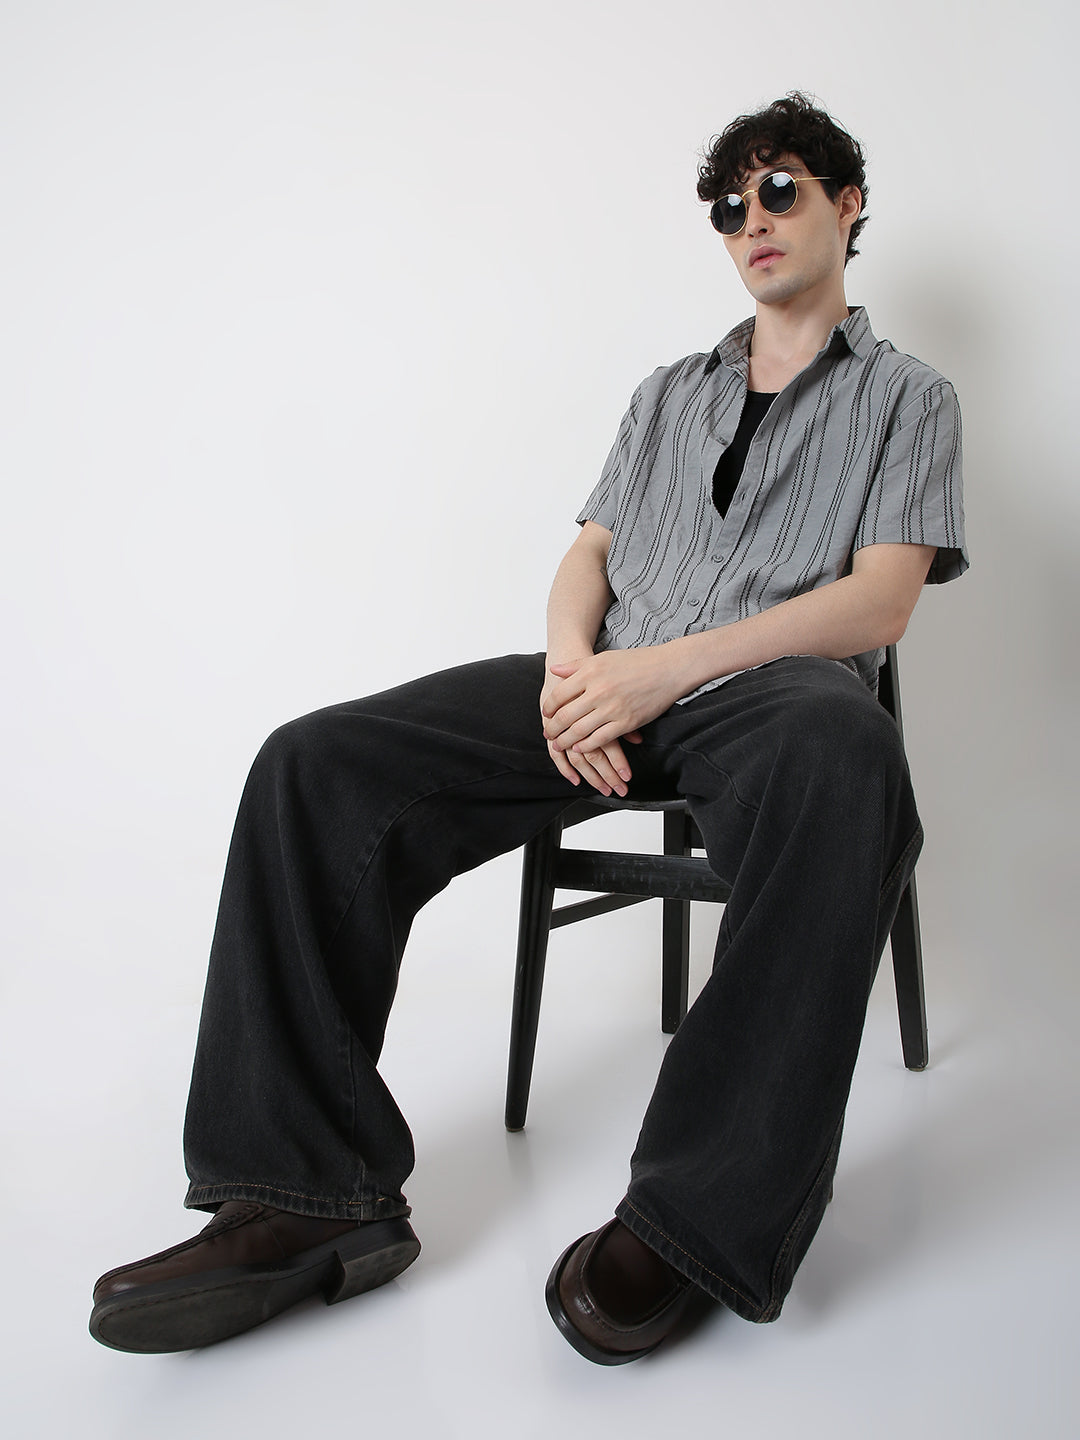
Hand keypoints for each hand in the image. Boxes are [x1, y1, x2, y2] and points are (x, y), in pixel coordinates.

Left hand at [541, 658, 640, 796]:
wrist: (668, 669)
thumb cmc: (636, 662)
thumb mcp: (603, 658)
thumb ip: (576, 665)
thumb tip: (554, 670)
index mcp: (590, 673)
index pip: (559, 695)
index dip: (549, 708)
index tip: (546, 714)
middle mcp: (598, 691)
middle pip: (566, 716)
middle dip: (553, 729)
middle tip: (548, 734)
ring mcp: (612, 708)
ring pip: (580, 731)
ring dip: (566, 741)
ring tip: (559, 745)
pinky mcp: (626, 722)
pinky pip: (600, 739)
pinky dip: (586, 746)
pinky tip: (580, 747)